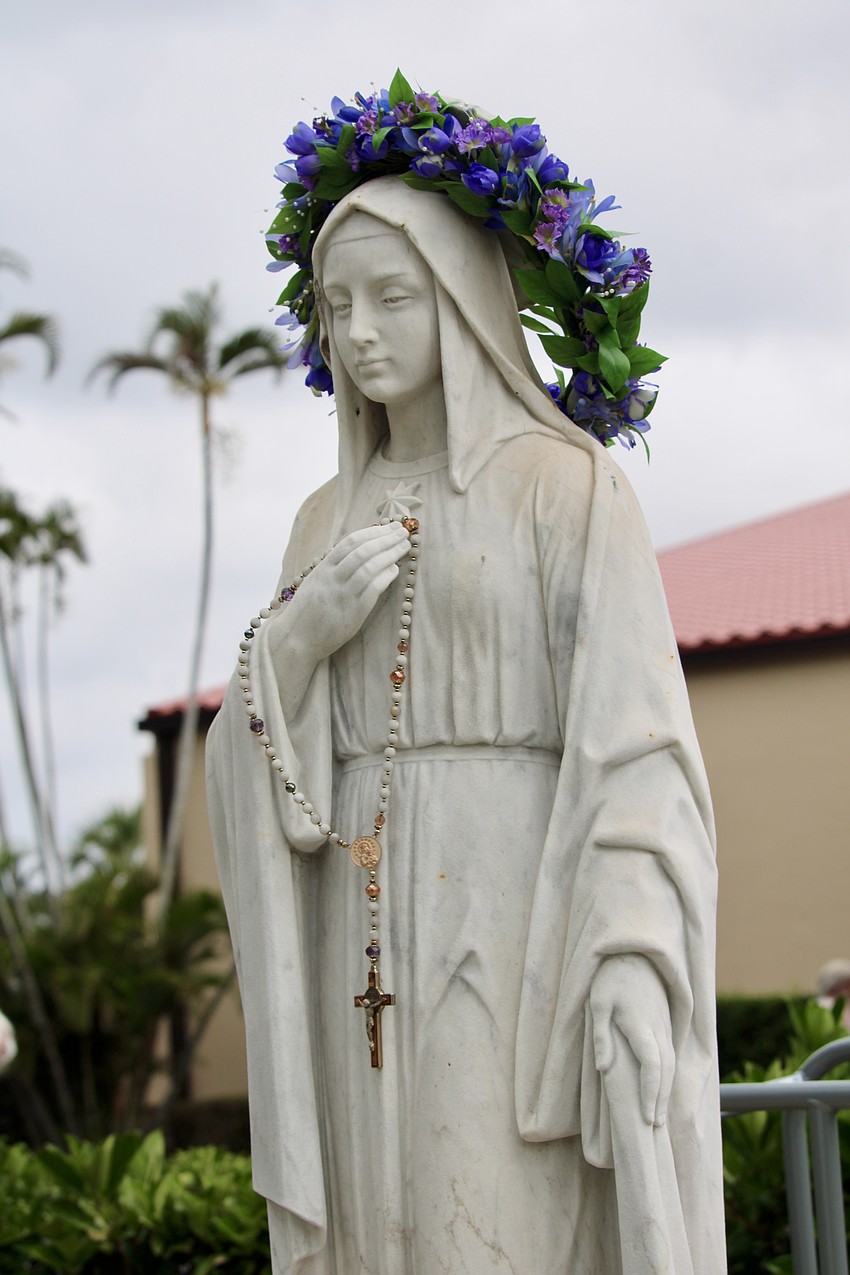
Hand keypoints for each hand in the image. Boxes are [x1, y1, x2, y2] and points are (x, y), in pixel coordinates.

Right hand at [266, 522, 411, 699]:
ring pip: (368, 566)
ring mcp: (342, 595)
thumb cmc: (307, 612)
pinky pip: (372, 589)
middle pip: (362, 551)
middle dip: (385, 538)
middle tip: (403, 531)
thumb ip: (334, 569)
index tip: (389, 526)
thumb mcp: (316, 583)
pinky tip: (395, 569)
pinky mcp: (352, 613)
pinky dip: (385, 576)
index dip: (372, 532)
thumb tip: (360, 554)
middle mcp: (332, 579)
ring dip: (389, 553)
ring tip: (404, 546)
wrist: (296, 639)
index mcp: (322, 569)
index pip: (350, 542)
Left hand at [589, 954, 673, 1126]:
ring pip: (671, 1065)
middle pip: (665, 1071)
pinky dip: (667, 1077)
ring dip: (665, 1091)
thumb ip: (601, 1035)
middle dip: (659, 1100)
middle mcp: (658, 1030)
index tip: (646, 1117)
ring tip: (657, 1116)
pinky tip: (660, 1090)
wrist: (635, 955)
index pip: (652, 1066)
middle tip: (653, 1126)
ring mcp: (664, 1027)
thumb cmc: (611, 980)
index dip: (650, 1093)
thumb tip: (603, 1067)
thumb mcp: (597, 1003)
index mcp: (641, 1026)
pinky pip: (670, 1056)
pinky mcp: (665, 1024)